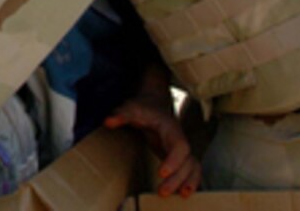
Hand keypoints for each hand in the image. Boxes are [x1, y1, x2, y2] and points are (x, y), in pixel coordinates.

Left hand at [104, 70, 200, 197]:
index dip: (174, 160)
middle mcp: (180, 139)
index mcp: (171, 128)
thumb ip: (121, 114)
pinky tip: (183, 193)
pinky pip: (191, 169)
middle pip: (187, 161)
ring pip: (192, 167)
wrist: (154, 103)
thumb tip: (107, 121)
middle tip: (162, 192)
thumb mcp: (131, 108)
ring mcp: (181, 149)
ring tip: (179, 196)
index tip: (161, 172)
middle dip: (178, 178)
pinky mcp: (179, 156)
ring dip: (187, 182)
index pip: (179, 146)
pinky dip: (191, 181)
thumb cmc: (143, 107)